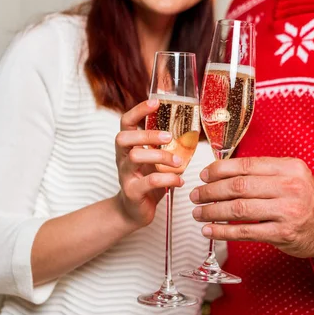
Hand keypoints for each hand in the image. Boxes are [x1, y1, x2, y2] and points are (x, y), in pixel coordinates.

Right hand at [114, 99, 183, 228]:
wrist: (132, 212)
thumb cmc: (146, 182)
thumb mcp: (154, 161)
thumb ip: (165, 148)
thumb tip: (191, 133)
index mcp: (128, 147)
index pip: (126, 122)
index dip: (138, 110)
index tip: (155, 102)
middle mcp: (122, 158)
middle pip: (124, 138)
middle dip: (147, 134)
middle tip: (168, 136)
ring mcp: (125, 175)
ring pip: (135, 158)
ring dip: (161, 157)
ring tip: (178, 162)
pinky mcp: (132, 192)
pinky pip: (149, 181)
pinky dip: (168, 179)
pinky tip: (179, 181)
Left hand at [190, 157, 313, 258]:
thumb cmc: (305, 200)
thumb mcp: (292, 176)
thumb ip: (263, 172)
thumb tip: (222, 171)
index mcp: (289, 168)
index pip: (246, 165)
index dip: (219, 170)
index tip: (204, 175)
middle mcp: (289, 187)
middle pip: (239, 186)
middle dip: (211, 191)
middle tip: (196, 195)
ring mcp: (287, 211)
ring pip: (239, 208)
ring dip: (212, 211)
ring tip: (198, 213)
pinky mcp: (282, 234)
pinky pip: (245, 231)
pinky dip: (223, 231)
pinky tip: (210, 230)